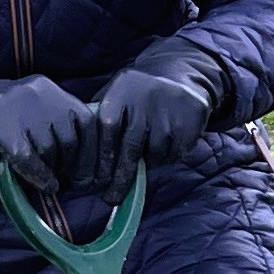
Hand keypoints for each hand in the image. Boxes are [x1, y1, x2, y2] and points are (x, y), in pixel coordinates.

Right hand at [0, 73, 96, 193]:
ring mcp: (14, 105)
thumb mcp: (35, 119)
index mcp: (51, 90)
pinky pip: (27, 157)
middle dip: (71, 166)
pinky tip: (45, 186)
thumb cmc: (3, 125)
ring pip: (49, 149)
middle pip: (70, 139)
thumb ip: (62, 133)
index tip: (94, 178)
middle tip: (65, 181)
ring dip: (52, 171)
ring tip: (45, 178)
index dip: (94, 154)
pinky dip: (39, 176)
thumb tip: (92, 171)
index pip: (88, 122)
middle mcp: (36, 92)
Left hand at [89, 39, 221, 173]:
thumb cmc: (138, 94)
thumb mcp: (116, 94)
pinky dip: (168, 158)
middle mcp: (145, 100)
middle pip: (130, 148)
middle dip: (120, 178)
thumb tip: (82, 157)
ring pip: (155, 154)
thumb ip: (101, 118)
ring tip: (147, 153)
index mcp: (122, 92)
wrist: (179, 75)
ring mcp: (170, 111)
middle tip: (111, 198)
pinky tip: (166, 145)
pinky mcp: (191, 119)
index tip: (97, 181)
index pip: (108, 130)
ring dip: (148, 163)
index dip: (103, 158)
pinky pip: (175, 153)